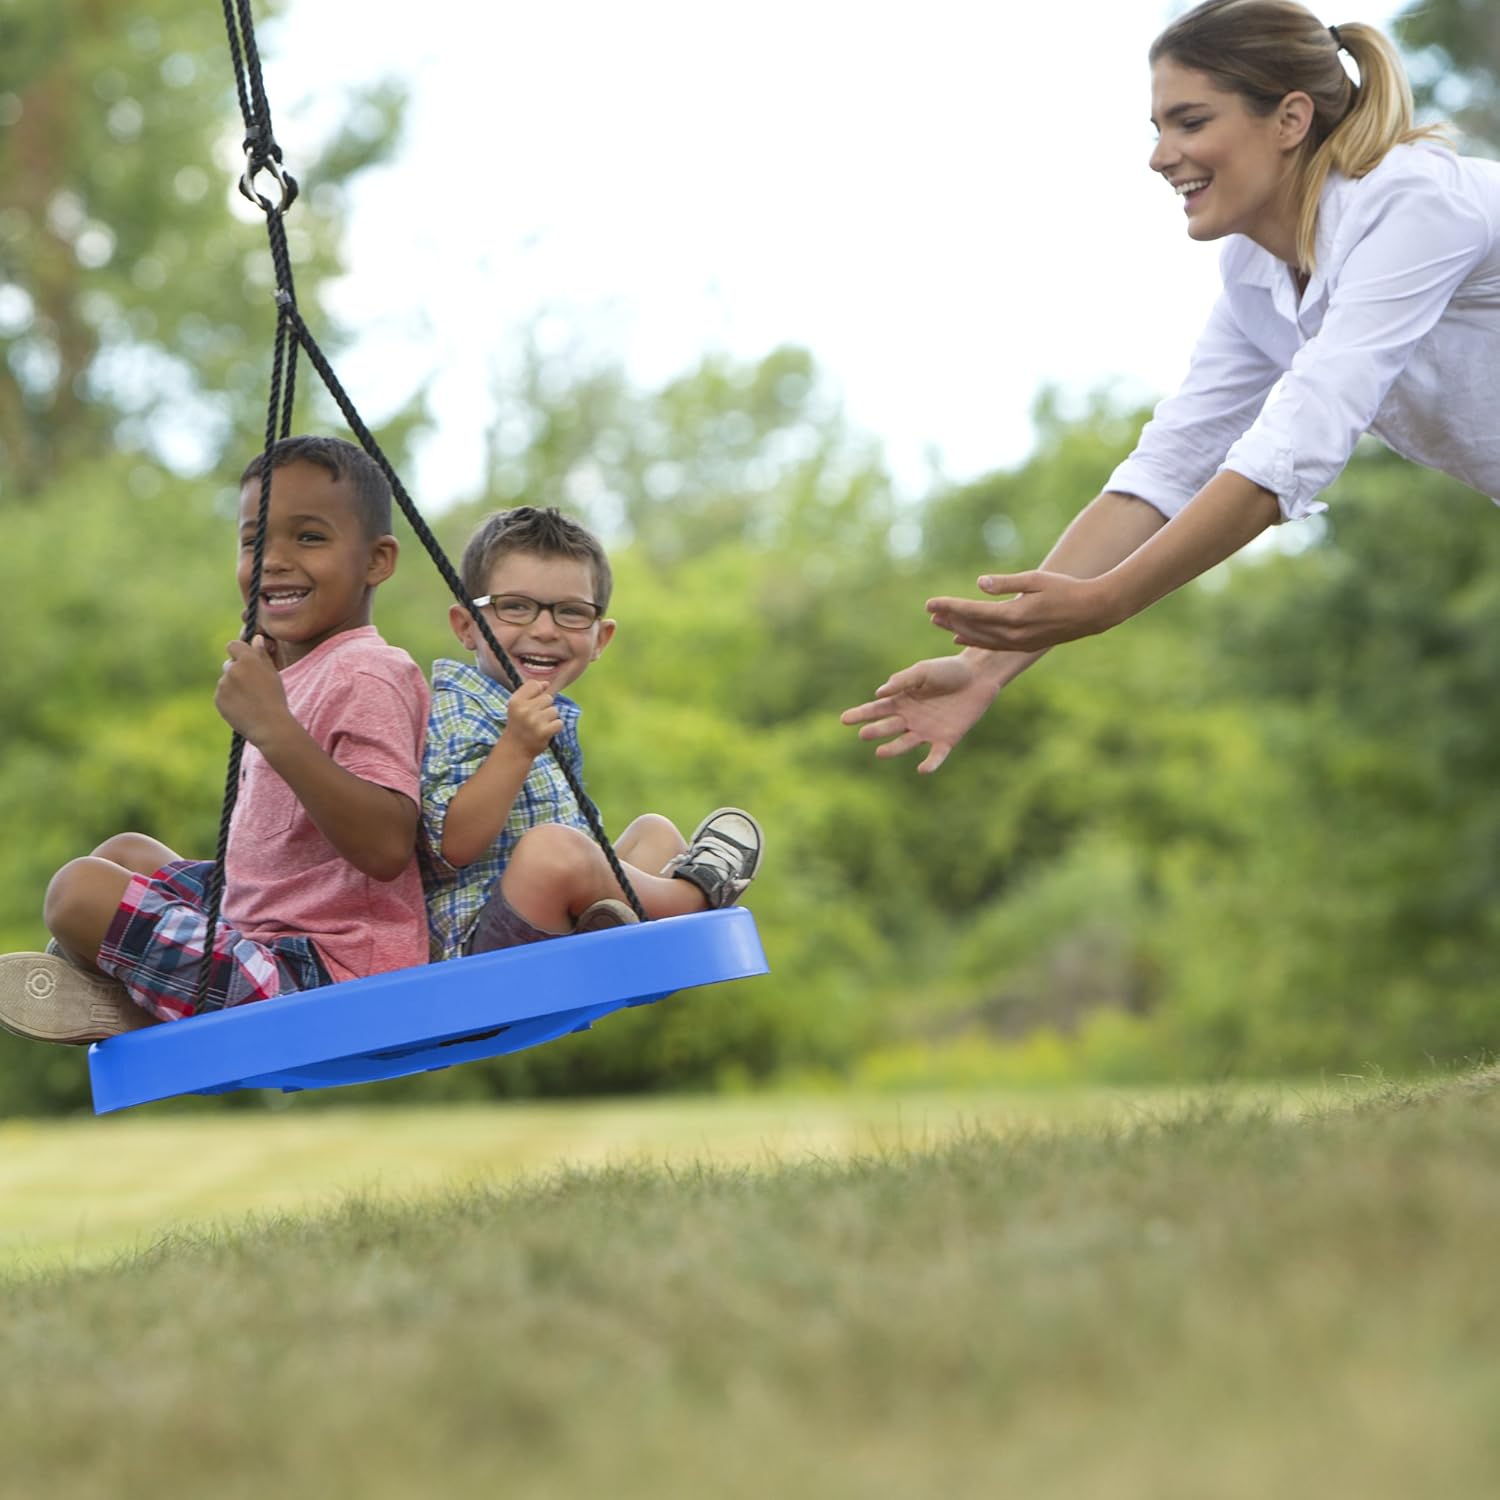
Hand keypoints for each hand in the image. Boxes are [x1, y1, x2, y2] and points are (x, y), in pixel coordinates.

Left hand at [215, 635, 290, 743]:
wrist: (269, 725)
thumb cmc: (275, 698)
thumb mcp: (273, 674)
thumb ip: (262, 654)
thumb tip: (256, 638)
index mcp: (247, 660)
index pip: (233, 645)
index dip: (239, 652)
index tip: (246, 661)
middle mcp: (232, 669)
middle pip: (229, 664)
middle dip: (237, 672)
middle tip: (253, 687)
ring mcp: (223, 685)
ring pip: (226, 681)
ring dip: (234, 687)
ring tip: (250, 701)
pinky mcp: (218, 699)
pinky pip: (222, 695)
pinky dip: (229, 699)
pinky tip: (243, 708)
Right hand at [502, 680, 562, 759]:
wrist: (515, 749)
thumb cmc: (518, 725)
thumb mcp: (517, 706)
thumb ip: (529, 692)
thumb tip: (546, 683)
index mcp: (516, 701)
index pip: (535, 685)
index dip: (539, 692)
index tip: (533, 703)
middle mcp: (524, 709)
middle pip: (548, 698)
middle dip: (545, 707)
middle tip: (536, 718)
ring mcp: (535, 721)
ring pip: (555, 710)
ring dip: (551, 718)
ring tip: (540, 725)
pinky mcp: (544, 731)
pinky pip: (559, 723)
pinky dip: (555, 728)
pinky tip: (546, 731)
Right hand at [840, 654, 998, 773]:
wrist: (978, 676)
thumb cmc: (948, 670)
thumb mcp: (923, 671)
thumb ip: (902, 681)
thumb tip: (878, 694)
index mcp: (902, 701)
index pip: (876, 710)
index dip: (860, 714)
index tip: (843, 719)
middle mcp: (911, 719)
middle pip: (888, 727)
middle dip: (875, 731)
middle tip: (863, 734)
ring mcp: (927, 731)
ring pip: (906, 744)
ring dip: (893, 749)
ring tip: (880, 752)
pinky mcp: (947, 740)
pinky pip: (936, 755)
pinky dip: (930, 764)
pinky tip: (922, 769)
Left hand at [927, 570, 1118, 651]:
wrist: (1092, 611)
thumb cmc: (1065, 588)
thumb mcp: (1035, 579)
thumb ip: (1005, 583)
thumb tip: (979, 583)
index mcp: (1015, 615)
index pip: (973, 612)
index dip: (950, 607)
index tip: (930, 603)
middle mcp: (1014, 633)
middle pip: (973, 628)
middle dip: (949, 619)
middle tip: (929, 612)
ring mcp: (1019, 643)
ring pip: (981, 639)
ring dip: (958, 631)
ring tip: (939, 623)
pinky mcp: (1024, 646)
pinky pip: (993, 645)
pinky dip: (975, 641)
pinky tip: (961, 637)